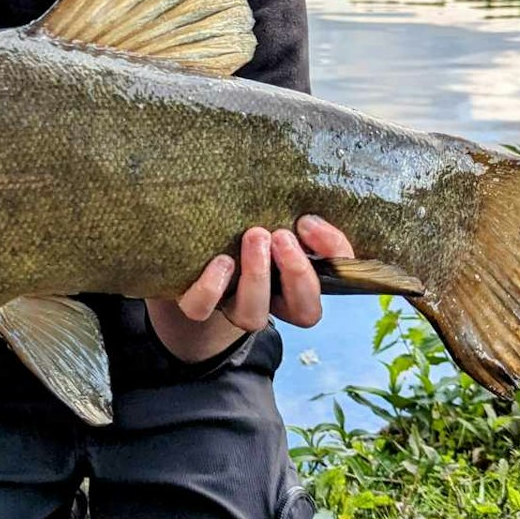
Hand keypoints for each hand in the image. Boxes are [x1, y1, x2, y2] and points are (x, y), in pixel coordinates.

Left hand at [177, 215, 355, 332]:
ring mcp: (234, 305)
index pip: (335, 278)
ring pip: (253, 316)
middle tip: (283, 235)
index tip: (308, 221)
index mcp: (298, 278)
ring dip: (259, 276)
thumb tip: (306, 203)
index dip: (333, 254)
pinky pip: (201, 308)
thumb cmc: (237, 225)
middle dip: (298, 272)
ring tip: (256, 236)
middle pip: (304, 311)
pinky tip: (220, 260)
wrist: (184, 252)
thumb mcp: (272, 214)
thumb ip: (292, 211)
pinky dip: (211, 287)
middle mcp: (272, 299)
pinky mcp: (196, 303)